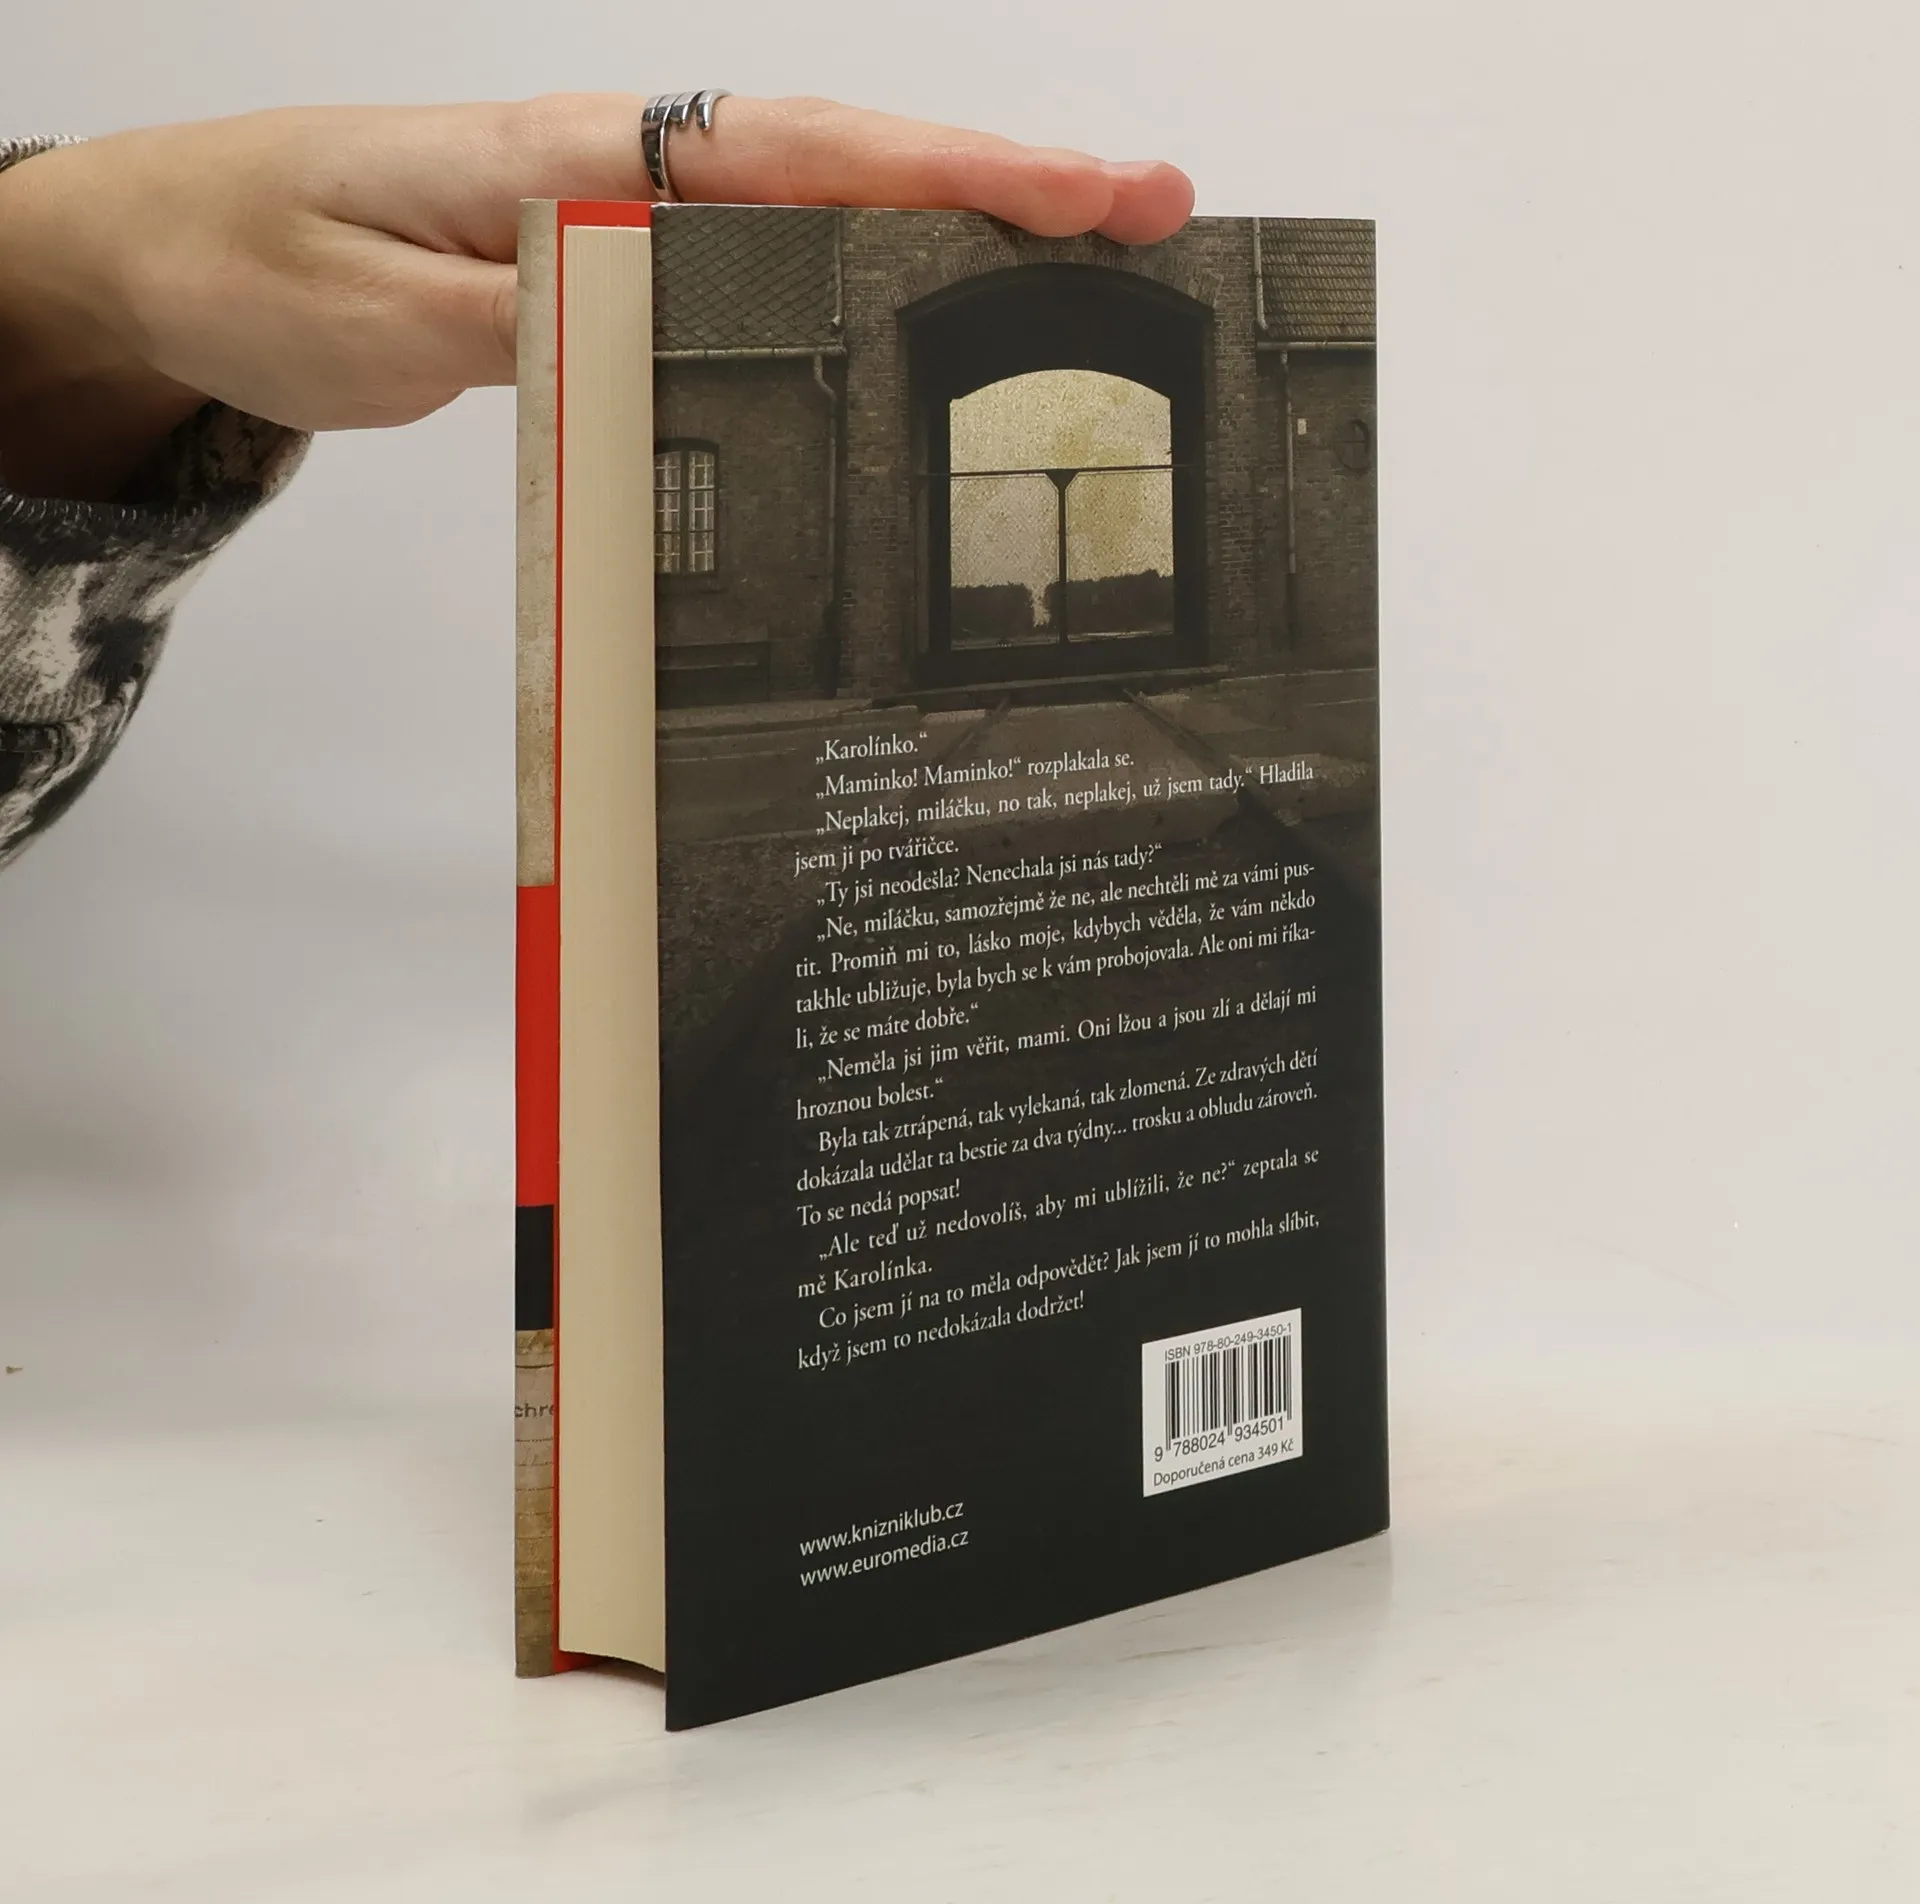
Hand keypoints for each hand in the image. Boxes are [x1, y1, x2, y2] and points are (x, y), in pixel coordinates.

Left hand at [0, 96, 1193, 500]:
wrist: (174, 250)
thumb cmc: (259, 259)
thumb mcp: (386, 311)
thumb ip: (539, 314)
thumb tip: (677, 319)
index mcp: (581, 154)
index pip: (800, 160)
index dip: (951, 177)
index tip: (1083, 194)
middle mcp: (624, 167)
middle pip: (850, 168)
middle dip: (1009, 188)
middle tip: (1156, 217)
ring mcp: (629, 212)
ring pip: (824, 213)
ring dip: (959, 233)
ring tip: (1095, 260)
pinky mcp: (617, 263)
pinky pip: (767, 267)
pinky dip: (866, 277)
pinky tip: (932, 304)